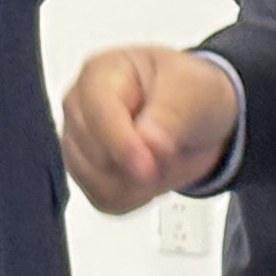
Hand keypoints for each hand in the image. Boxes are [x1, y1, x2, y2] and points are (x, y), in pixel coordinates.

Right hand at [58, 45, 239, 213]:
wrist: (197, 117)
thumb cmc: (190, 92)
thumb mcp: (195, 90)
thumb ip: (172, 113)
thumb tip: (148, 142)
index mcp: (100, 73)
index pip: (97, 113)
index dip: (122, 144)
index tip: (149, 166)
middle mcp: (80, 108)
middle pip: (97, 157)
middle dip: (144, 165)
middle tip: (174, 147)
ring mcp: (79, 144)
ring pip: (100, 185)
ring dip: (144, 183)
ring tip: (165, 158)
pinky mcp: (87, 175)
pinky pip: (107, 201)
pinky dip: (137, 196)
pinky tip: (151, 175)